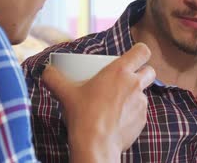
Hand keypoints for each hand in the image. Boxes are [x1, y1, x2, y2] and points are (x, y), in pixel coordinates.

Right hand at [42, 43, 155, 161]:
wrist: (95, 145)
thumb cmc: (82, 115)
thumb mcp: (65, 93)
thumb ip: (53, 78)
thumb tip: (47, 70)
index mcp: (120, 71)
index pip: (143, 51)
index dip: (140, 52)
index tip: (132, 57)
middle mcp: (135, 84)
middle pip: (149, 71)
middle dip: (142, 72)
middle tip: (126, 79)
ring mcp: (141, 103)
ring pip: (144, 93)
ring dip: (134, 95)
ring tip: (117, 103)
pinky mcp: (143, 120)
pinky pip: (141, 112)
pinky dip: (132, 113)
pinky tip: (118, 119)